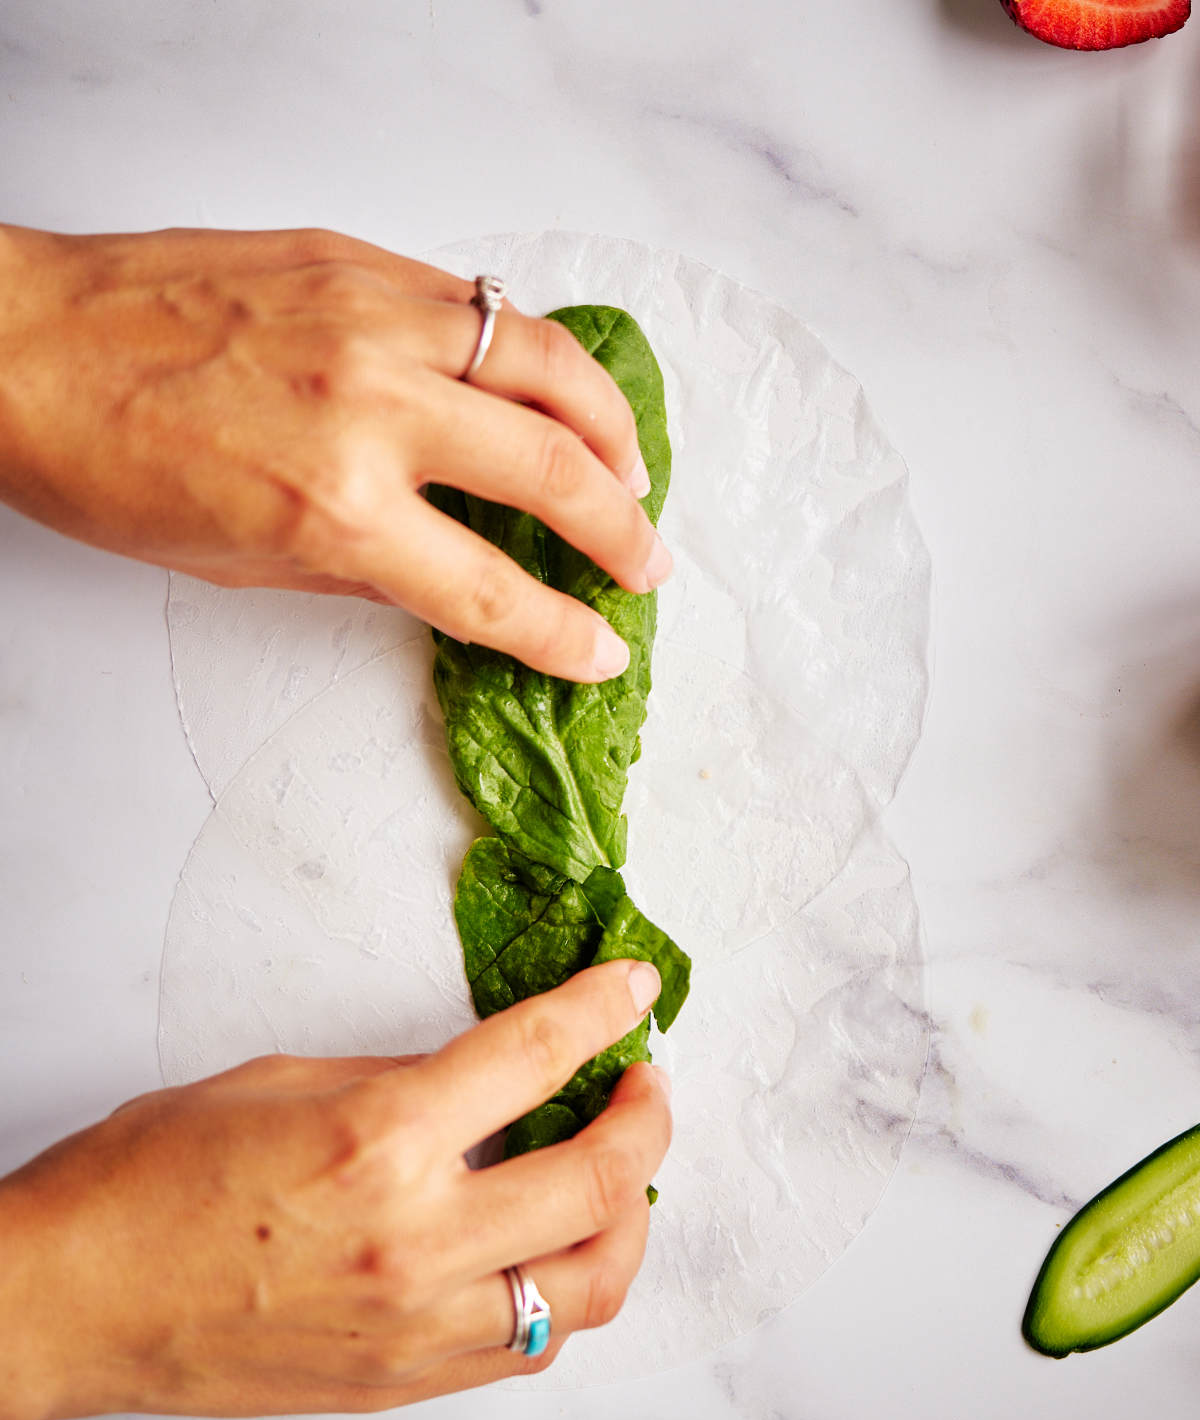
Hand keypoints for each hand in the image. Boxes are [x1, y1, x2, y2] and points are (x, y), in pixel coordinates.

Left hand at [0, 224, 669, 680]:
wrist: (19, 343)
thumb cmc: (105, 465)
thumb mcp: (240, 565)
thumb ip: (366, 572)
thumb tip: (454, 579)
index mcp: (335, 510)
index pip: (493, 589)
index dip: (564, 632)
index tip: (604, 648)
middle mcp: (371, 408)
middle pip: (555, 472)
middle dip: (625, 531)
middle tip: (648, 561)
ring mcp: (372, 319)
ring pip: (548, 363)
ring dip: (613, 426)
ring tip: (631, 469)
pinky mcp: (358, 260)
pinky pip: (484, 305)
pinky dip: (535, 353)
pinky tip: (547, 387)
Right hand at [0, 961, 670, 1419]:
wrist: (74, 1301)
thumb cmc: (148, 1180)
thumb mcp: (283, 1080)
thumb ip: (402, 1076)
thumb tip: (489, 1072)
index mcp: (380, 1139)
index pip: (536, 1056)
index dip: (602, 1010)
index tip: (633, 990)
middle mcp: (417, 1240)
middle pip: (600, 1179)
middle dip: (648, 1118)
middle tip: (646, 1084)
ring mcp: (418, 1325)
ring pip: (591, 1284)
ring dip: (630, 1216)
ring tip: (622, 1170)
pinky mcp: (405, 1379)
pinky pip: (531, 1344)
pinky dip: (568, 1286)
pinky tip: (559, 1244)